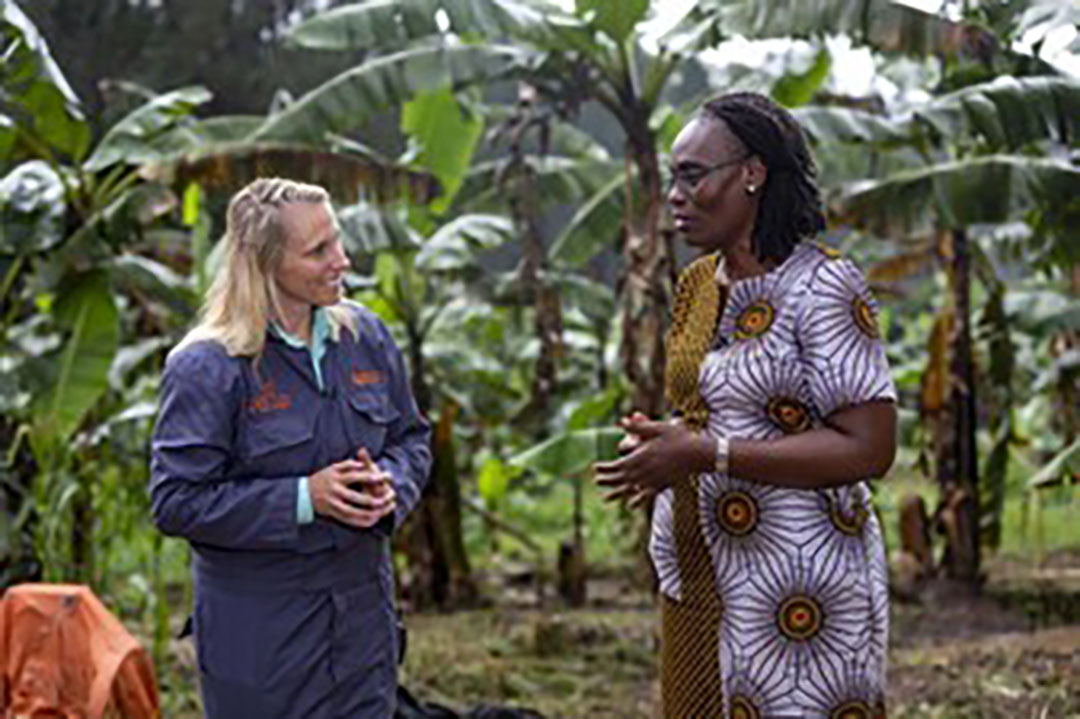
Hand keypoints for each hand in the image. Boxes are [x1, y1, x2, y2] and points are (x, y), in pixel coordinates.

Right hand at [308, 449, 395, 528]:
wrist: (302, 494)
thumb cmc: (322, 478)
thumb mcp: (333, 468)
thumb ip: (348, 465)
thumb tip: (362, 464)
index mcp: (336, 478)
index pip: (356, 476)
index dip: (371, 477)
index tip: (385, 477)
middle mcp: (335, 492)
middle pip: (356, 497)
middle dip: (373, 499)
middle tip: (387, 498)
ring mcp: (333, 504)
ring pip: (353, 512)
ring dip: (368, 513)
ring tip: (382, 512)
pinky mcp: (332, 513)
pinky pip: (348, 520)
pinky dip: (360, 521)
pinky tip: (371, 521)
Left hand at [594, 415, 713, 508]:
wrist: (698, 454)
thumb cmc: (678, 438)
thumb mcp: (657, 428)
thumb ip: (638, 427)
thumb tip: (620, 422)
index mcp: (641, 458)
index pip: (617, 465)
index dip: (605, 468)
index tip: (594, 468)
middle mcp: (644, 472)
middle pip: (621, 479)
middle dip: (607, 480)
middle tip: (596, 481)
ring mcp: (653, 481)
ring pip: (630, 490)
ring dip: (617, 494)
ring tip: (605, 499)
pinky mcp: (662, 485)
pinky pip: (646, 496)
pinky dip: (637, 501)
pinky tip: (631, 506)